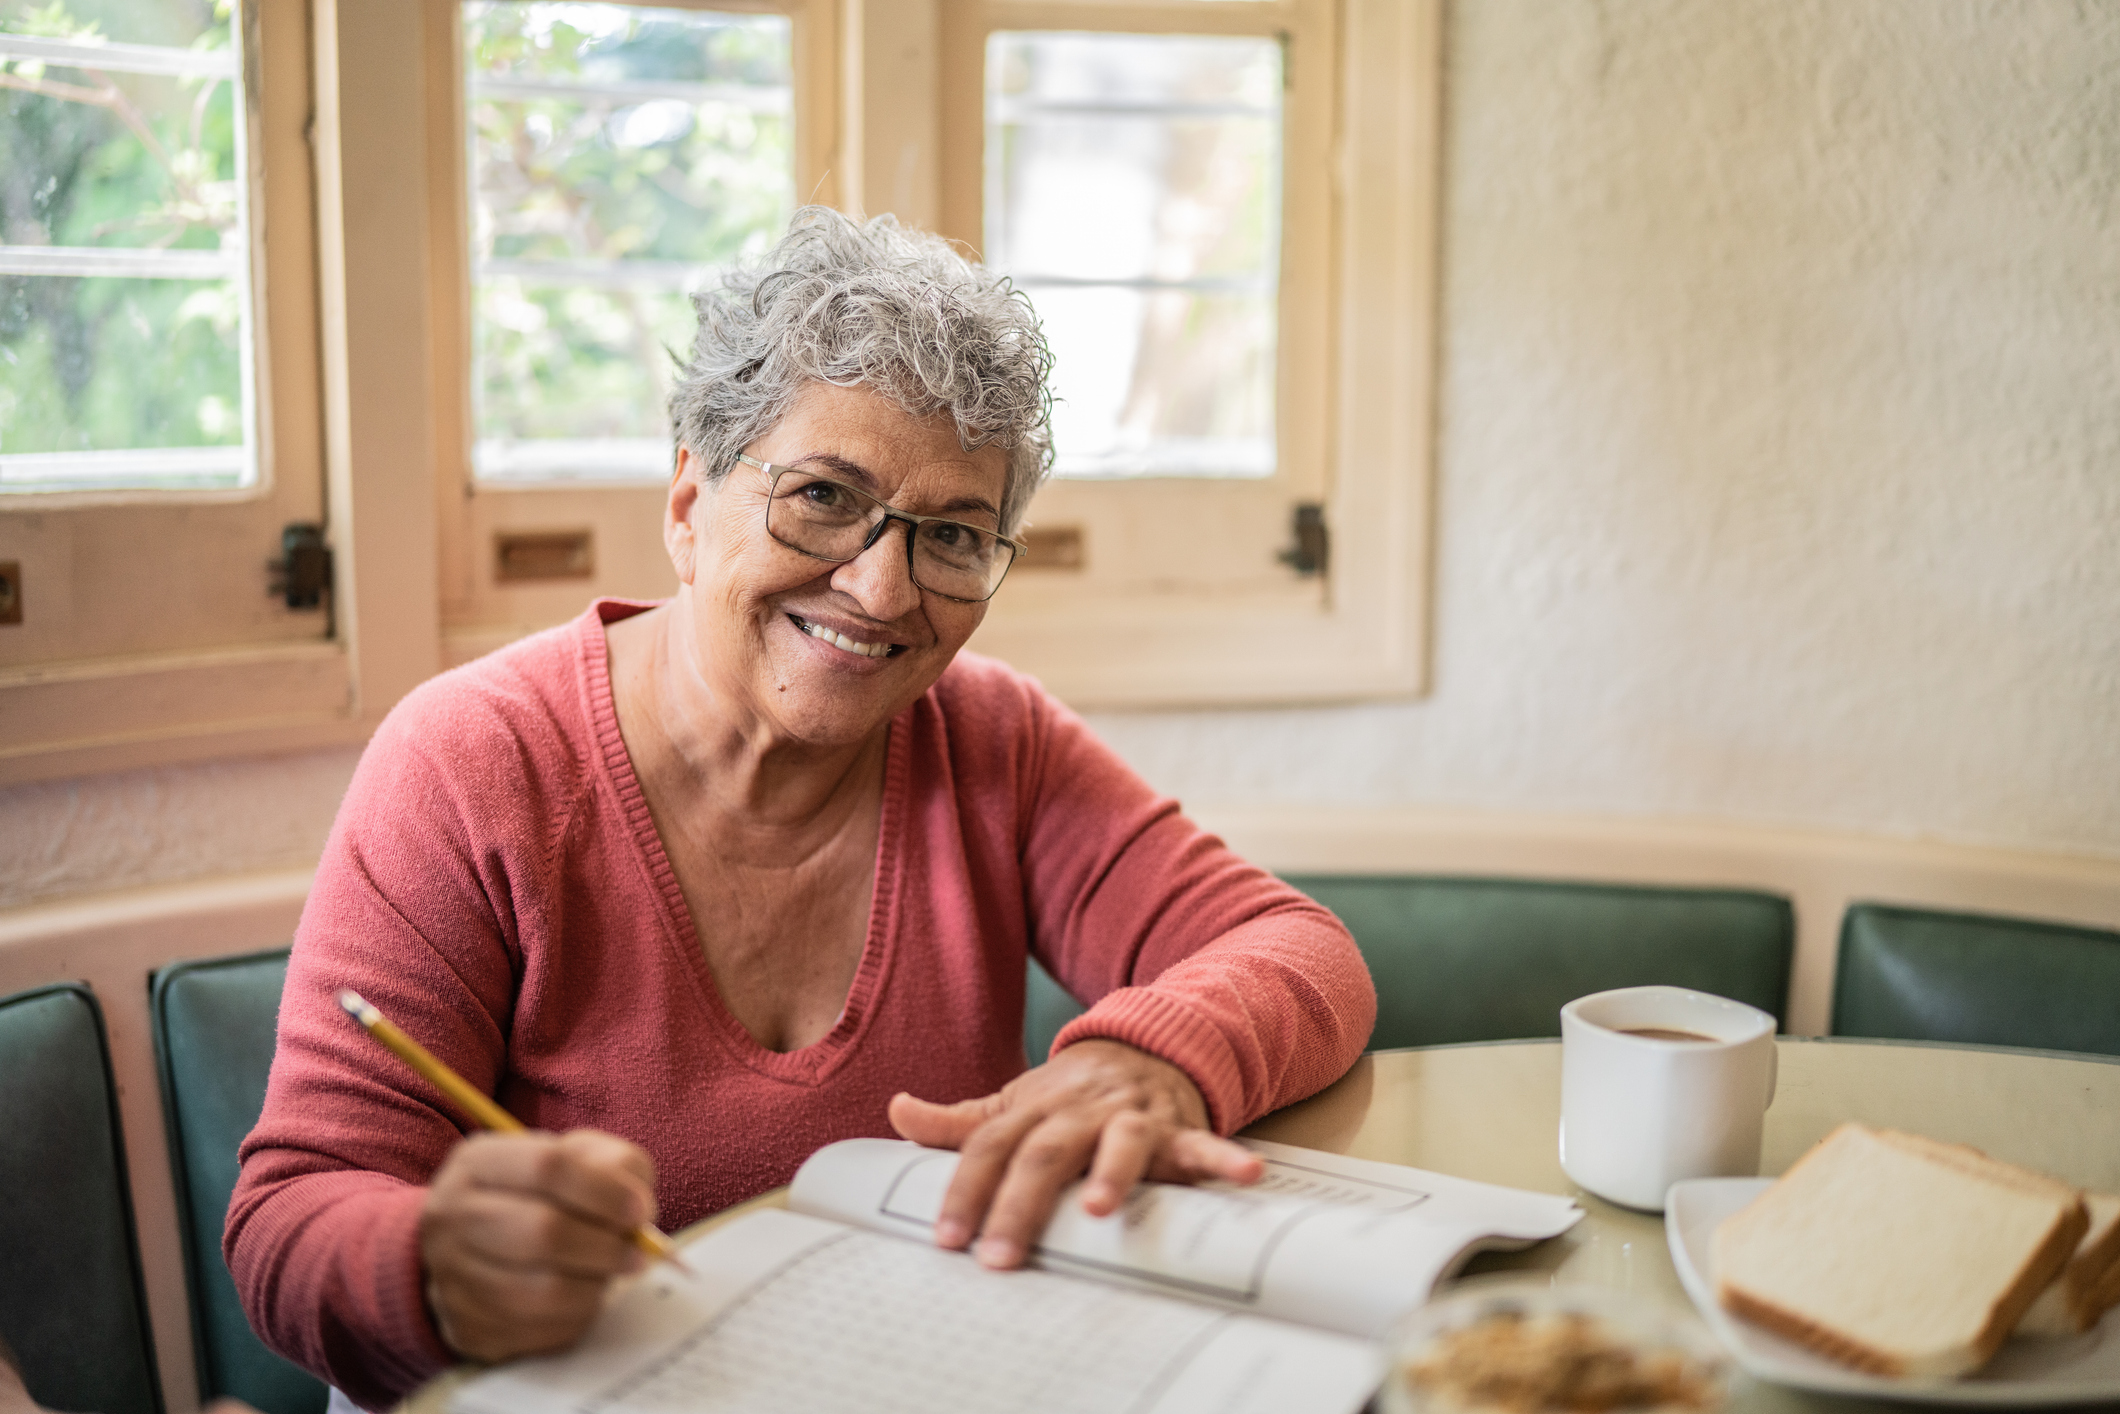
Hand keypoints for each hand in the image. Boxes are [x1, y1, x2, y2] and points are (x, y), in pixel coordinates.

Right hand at [418, 1130, 656, 1361]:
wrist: (476, 1247)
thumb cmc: (539, 1195)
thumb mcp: (575, 1157)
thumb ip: (615, 1165)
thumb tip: (638, 1207)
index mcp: (477, 1163)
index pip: (546, 1166)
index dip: (604, 1190)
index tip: (640, 1210)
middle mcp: (451, 1218)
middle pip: (543, 1233)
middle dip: (605, 1246)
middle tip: (637, 1253)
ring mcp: (451, 1278)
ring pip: (545, 1293)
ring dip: (595, 1285)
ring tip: (608, 1272)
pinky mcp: (467, 1329)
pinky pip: (542, 1332)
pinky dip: (577, 1316)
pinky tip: (581, 1296)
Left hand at [887, 1039, 1263, 1269]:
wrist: (1147, 1045)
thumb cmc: (1073, 1094)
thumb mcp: (1014, 1101)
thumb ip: (959, 1119)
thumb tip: (896, 1112)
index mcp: (1035, 1107)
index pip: (992, 1145)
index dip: (966, 1188)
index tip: (946, 1237)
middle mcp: (1080, 1110)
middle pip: (1044, 1153)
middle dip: (1020, 1204)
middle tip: (998, 1256)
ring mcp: (1131, 1117)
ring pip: (1118, 1142)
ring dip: (1111, 1173)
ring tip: (1098, 1211)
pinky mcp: (1178, 1130)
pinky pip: (1203, 1144)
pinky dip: (1225, 1158)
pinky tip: (1245, 1175)